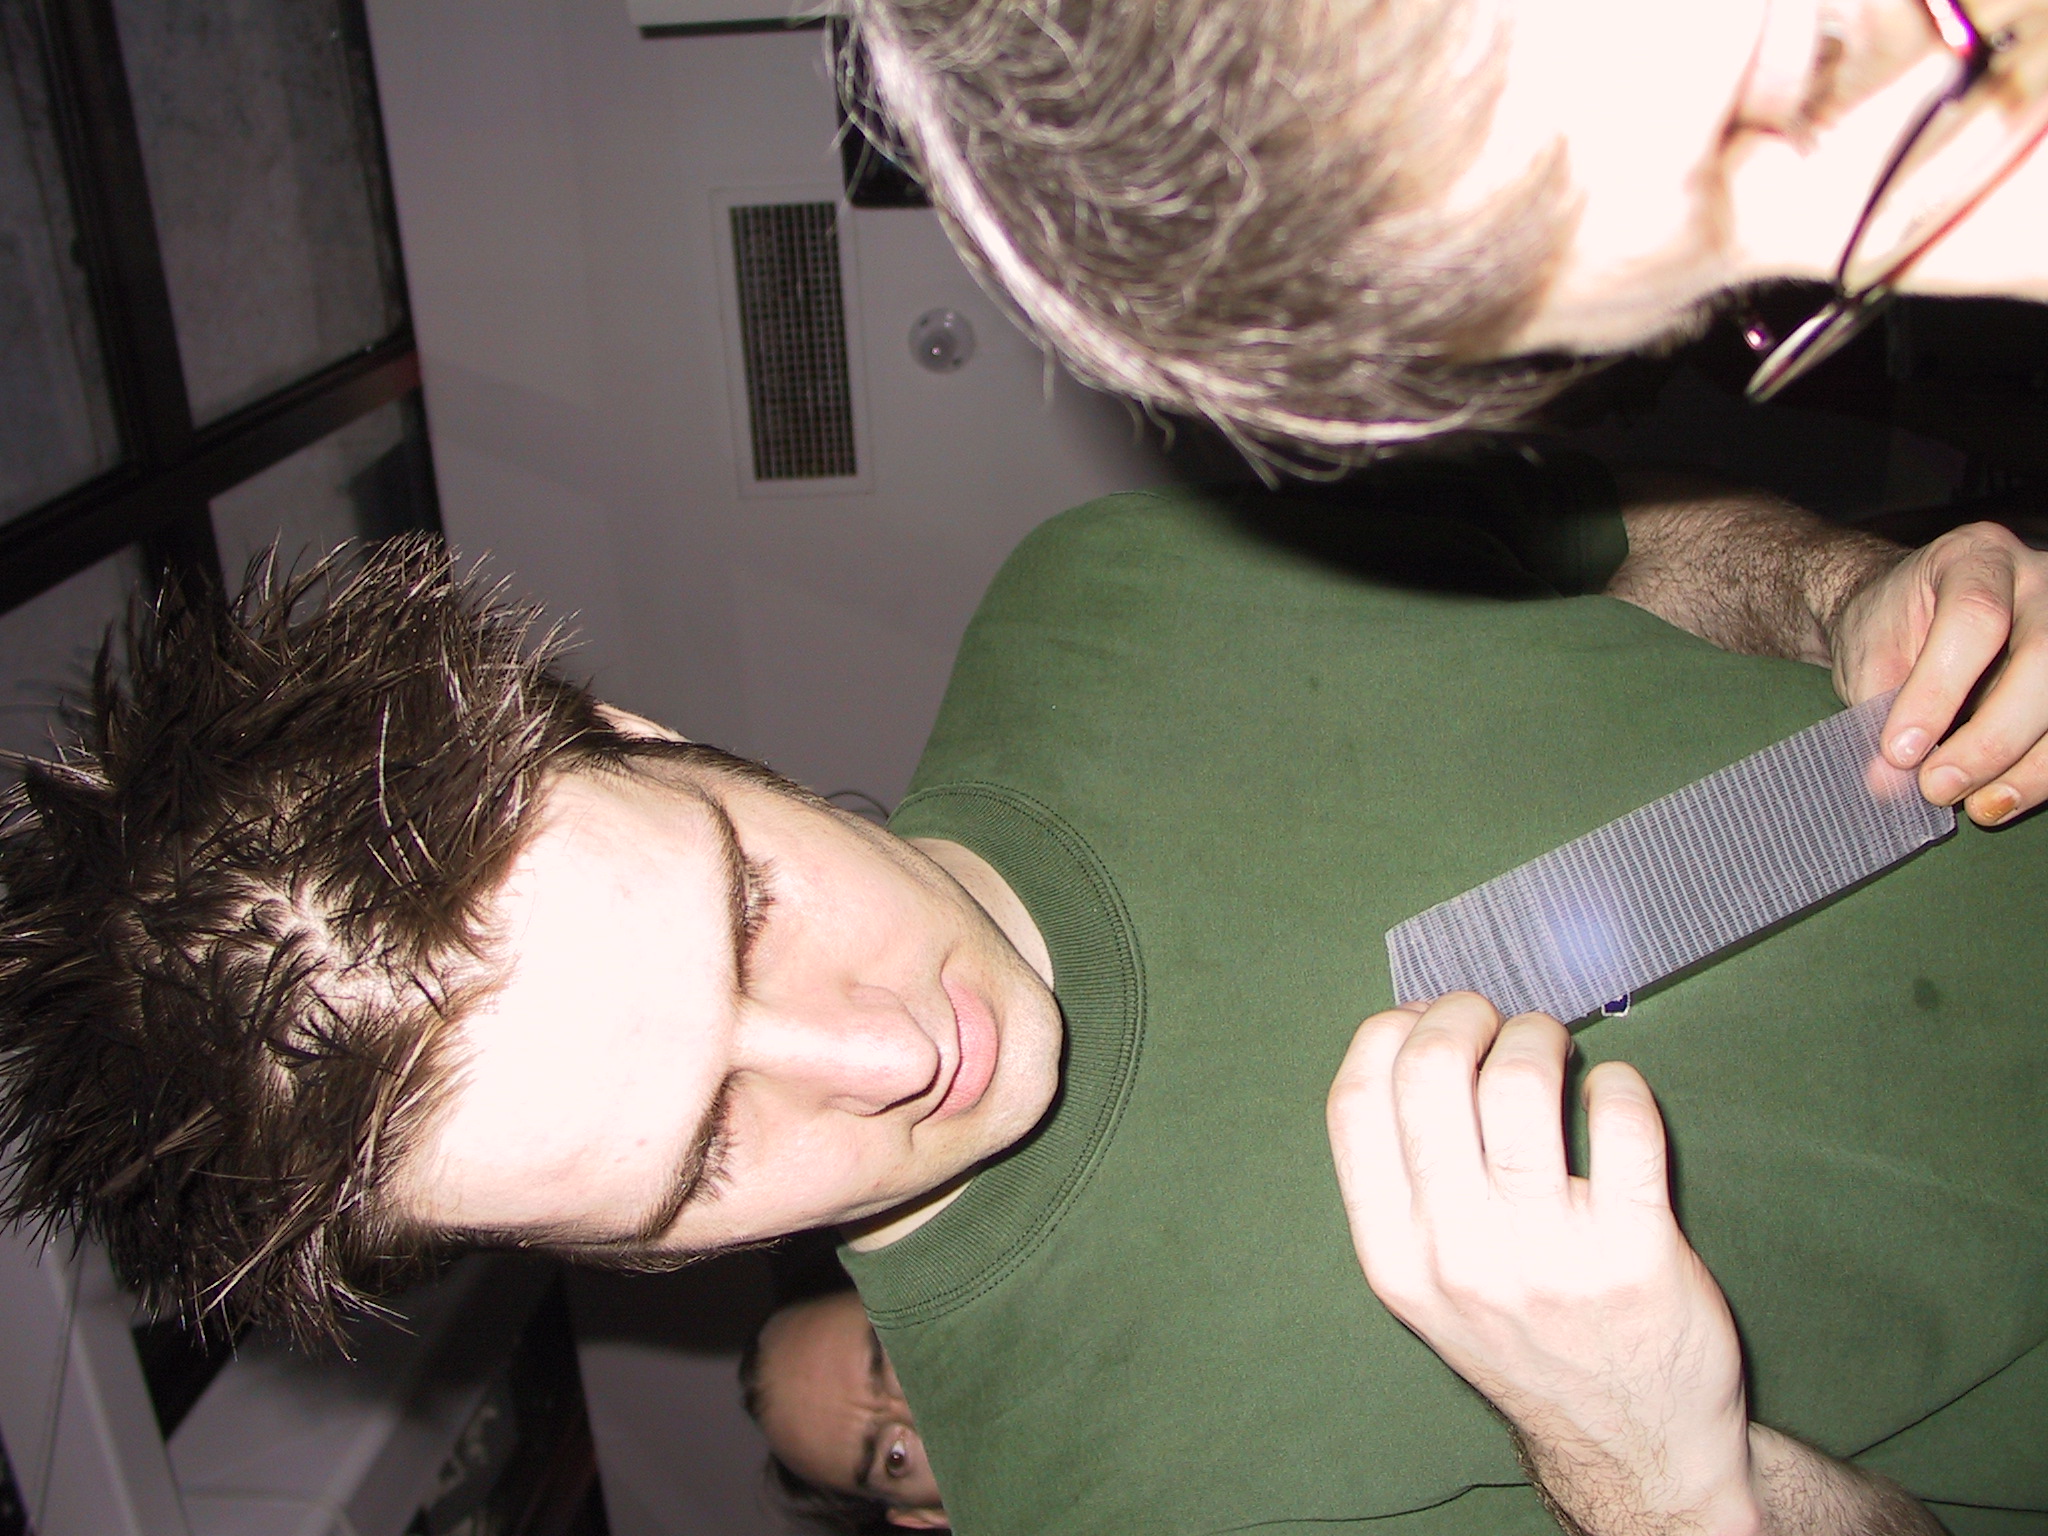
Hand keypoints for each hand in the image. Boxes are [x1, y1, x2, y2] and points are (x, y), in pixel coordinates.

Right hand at [1326, 995, 1759, 1535]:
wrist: (1629, 1443)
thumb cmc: (1524, 1335)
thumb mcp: (1429, 1280)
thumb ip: (1411, 1176)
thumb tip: (1410, 1035)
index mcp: (1394, 1254)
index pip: (1356, 1102)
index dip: (1390, 1031)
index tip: (1424, 1019)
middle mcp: (1458, 1254)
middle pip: (1431, 1072)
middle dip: (1464, 1014)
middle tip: (1496, 1022)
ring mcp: (1547, 1254)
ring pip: (1521, 1082)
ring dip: (1539, 1037)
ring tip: (1554, 1051)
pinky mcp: (1635, 1251)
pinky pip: (1621, 1118)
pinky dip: (1618, 1083)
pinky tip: (1613, 1097)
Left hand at [1828, 522, 2047, 825]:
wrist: (1908, 617)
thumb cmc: (1889, 630)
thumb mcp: (1870, 656)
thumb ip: (1880, 711)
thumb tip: (1892, 786)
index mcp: (1976, 558)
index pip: (1975, 619)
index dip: (1940, 692)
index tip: (1898, 752)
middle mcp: (2040, 582)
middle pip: (2044, 659)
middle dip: (1992, 737)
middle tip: (1937, 787)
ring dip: (2028, 767)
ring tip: (1975, 807)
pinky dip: (2042, 773)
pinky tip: (2002, 800)